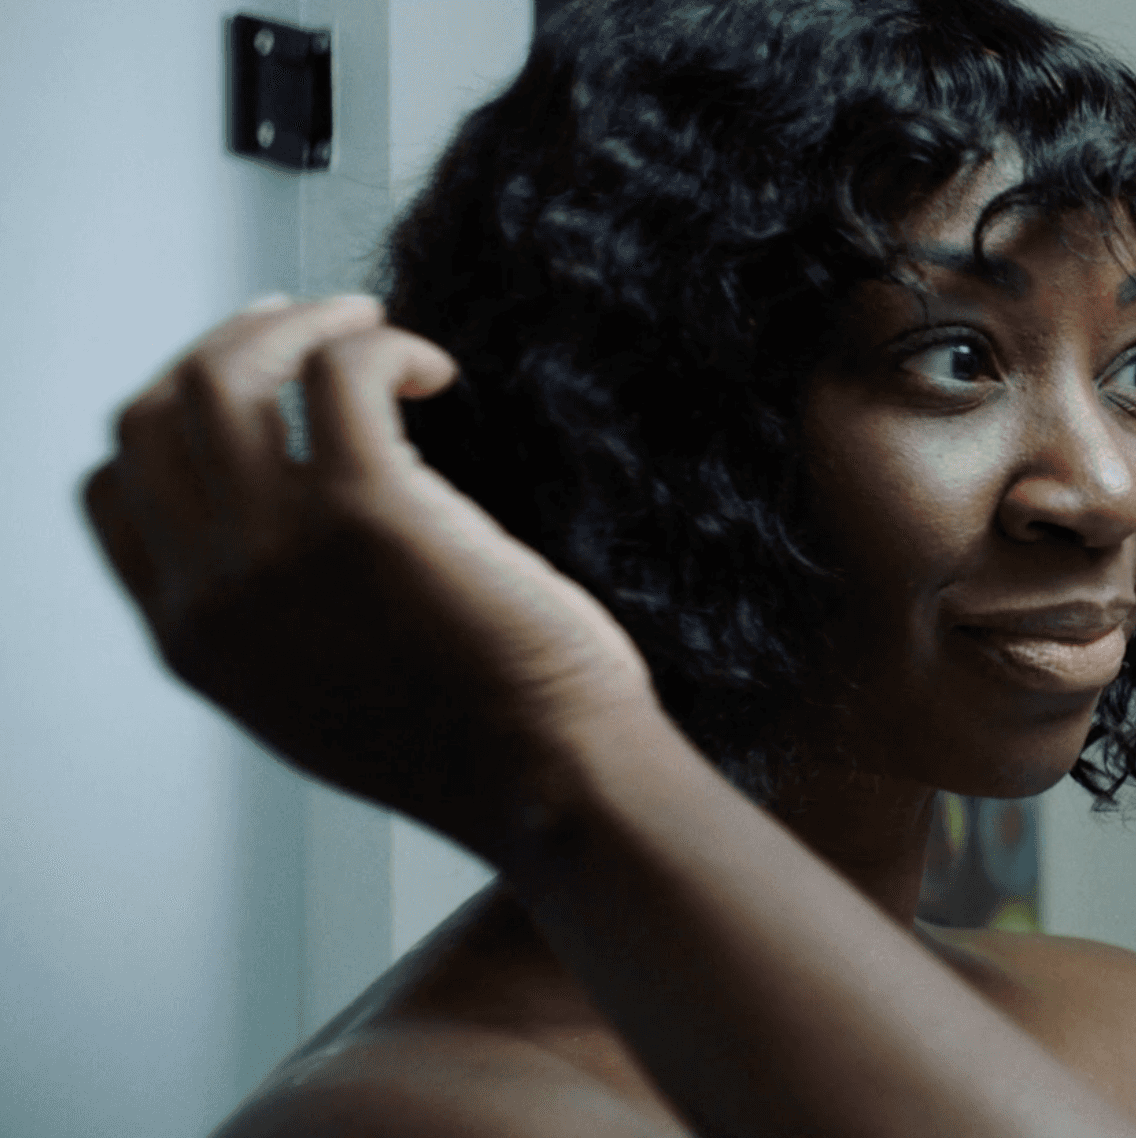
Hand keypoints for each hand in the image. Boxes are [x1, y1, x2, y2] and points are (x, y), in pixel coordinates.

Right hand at [83, 296, 653, 852]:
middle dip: (228, 347)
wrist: (551, 784)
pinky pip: (339, 373)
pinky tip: (434, 370)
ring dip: (299, 324)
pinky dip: (381, 346)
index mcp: (188, 639)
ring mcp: (277, 546)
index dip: (172, 415)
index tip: (244, 379)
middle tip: (306, 324)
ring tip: (369, 326)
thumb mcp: (316, 700)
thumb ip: (267, 623)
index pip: (113, 489)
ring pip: (226, 372)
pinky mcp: (370, 509)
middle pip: (156, 412)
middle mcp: (209, 590)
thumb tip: (275, 532)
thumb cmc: (476, 746)